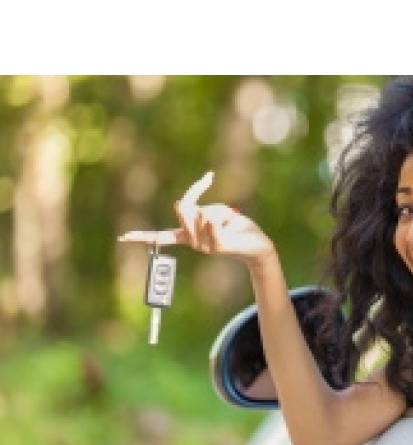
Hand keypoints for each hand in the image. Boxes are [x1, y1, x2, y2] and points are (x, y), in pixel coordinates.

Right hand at [118, 172, 275, 267]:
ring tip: (229, 219)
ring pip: (201, 214)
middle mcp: (194, 243)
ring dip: (218, 209)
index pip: (162, 236)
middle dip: (196, 197)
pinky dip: (216, 220)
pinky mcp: (220, 246)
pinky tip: (221, 221)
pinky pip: (212, 227)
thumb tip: (186, 206)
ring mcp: (206, 246)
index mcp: (189, 235)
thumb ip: (199, 207)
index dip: (143, 236)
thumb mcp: (215, 209)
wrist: (257, 243)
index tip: (123, 237)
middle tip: (216, 204)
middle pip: (182, 210)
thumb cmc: (235, 225)